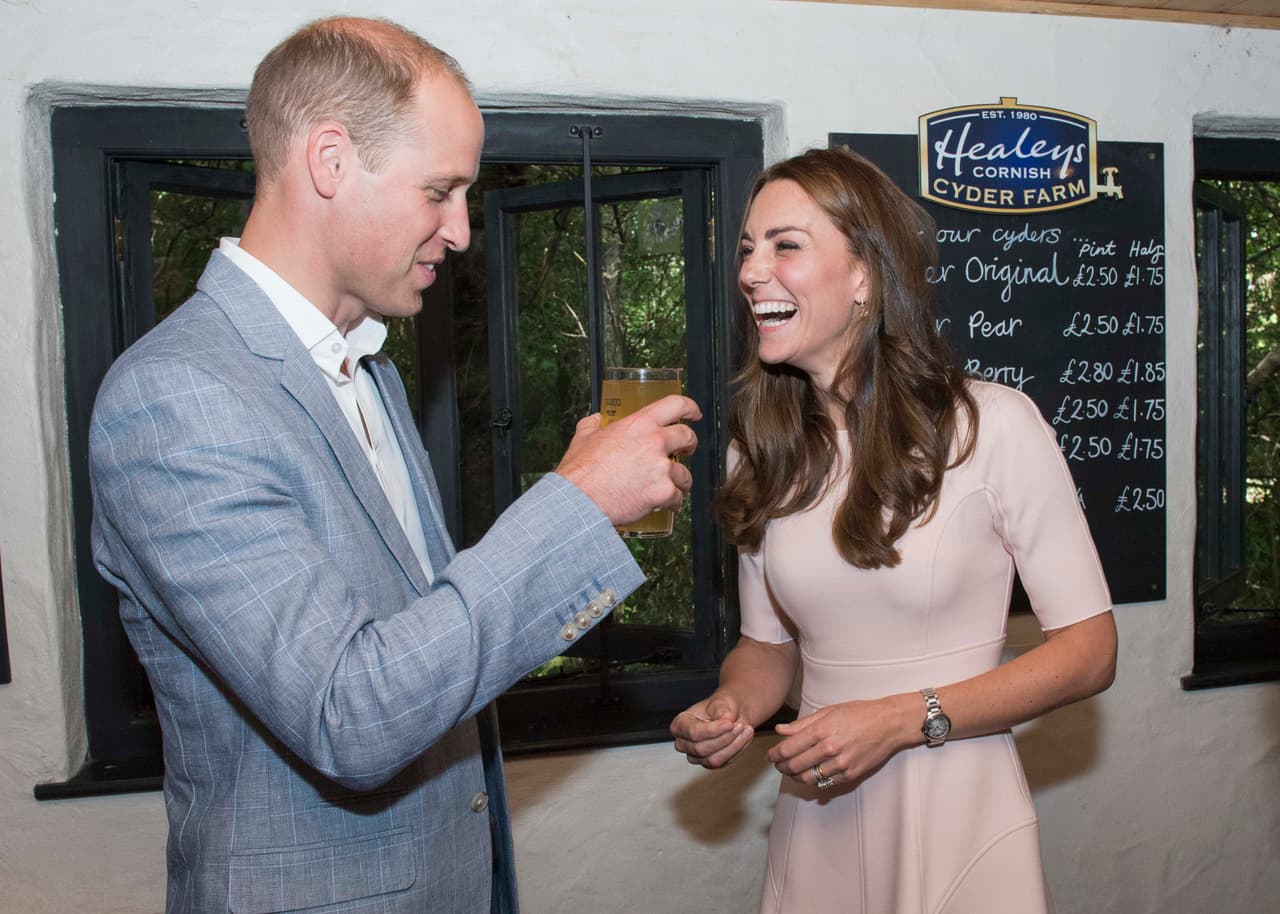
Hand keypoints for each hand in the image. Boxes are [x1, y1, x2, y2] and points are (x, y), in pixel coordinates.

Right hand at [555, 395, 700, 526]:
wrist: (579, 501)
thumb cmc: (580, 471)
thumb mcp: (584, 438)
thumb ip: (593, 425)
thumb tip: (596, 420)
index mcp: (639, 424)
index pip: (676, 405)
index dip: (690, 407)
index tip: (694, 413)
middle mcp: (655, 442)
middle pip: (688, 437)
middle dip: (690, 445)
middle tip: (686, 451)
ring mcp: (661, 468)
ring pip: (685, 473)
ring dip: (680, 480)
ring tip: (671, 486)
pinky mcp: (663, 492)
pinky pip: (677, 497)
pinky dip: (672, 502)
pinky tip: (664, 505)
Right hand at [670, 695, 753, 768]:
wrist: (729, 715)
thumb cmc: (720, 707)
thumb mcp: (721, 702)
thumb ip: (722, 710)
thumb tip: (726, 719)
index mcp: (680, 724)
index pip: (693, 732)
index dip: (713, 730)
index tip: (729, 723)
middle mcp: (684, 743)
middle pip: (702, 749)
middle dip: (724, 738)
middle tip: (740, 725)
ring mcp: (695, 755)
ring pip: (713, 760)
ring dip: (733, 746)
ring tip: (746, 730)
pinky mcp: (708, 763)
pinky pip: (723, 763)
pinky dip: (737, 750)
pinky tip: (744, 737)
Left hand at [767, 696, 911, 789]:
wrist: (889, 724)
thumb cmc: (859, 713)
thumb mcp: (829, 711)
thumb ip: (803, 724)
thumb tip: (781, 731)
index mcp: (822, 731)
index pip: (788, 749)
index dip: (774, 755)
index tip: (770, 756)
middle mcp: (830, 749)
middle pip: (795, 766)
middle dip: (781, 767)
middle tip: (777, 765)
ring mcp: (841, 764)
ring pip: (808, 778)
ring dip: (795, 777)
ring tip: (791, 771)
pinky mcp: (850, 775)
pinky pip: (825, 783)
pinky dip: (814, 781)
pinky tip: (810, 774)